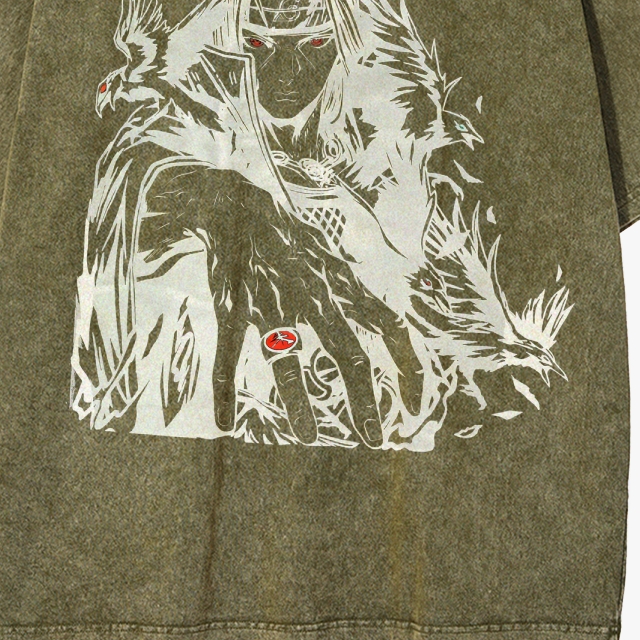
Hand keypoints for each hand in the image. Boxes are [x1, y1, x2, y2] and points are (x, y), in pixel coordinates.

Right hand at [154, 167, 386, 446]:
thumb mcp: (330, 258)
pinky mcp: (234, 303)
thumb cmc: (287, 237)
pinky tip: (224, 419)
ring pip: (287, 356)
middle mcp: (313, 293)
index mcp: (340, 283)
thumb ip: (353, 291)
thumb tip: (386, 319)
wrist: (236, 201)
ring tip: (307, 435)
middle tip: (374, 438)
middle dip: (362, 398)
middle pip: (347, 351)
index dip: (407, 364)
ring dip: (298, 399)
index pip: (388, 324)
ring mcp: (272, 299)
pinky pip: (228, 351)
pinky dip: (224, 387)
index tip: (416, 401)